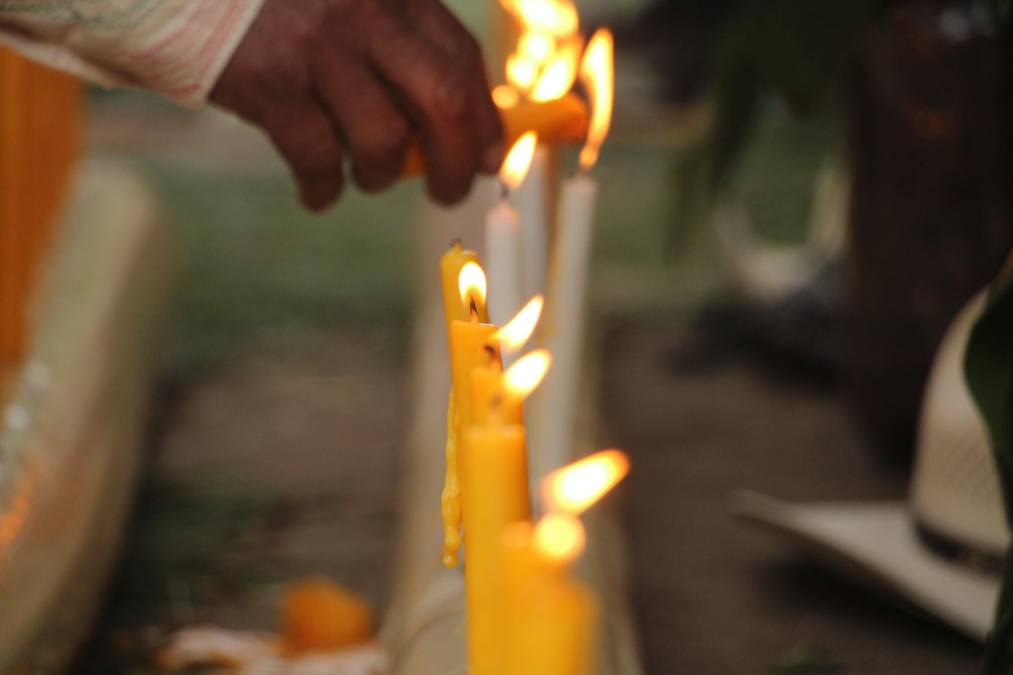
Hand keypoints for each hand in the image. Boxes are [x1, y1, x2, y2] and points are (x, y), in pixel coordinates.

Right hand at [210, 0, 503, 209]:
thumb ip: (395, 39)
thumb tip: (449, 122)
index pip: (461, 58)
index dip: (484, 118)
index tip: (488, 158)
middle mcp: (364, 9)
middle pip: (442, 102)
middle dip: (456, 162)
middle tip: (450, 192)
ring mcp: (317, 46)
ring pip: (382, 140)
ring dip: (381, 175)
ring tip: (366, 176)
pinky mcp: (269, 82)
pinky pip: (317, 158)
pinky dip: (323, 188)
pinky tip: (317, 192)